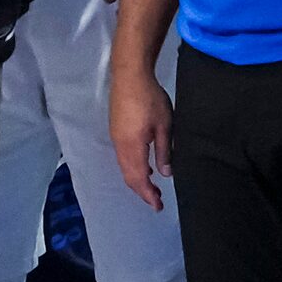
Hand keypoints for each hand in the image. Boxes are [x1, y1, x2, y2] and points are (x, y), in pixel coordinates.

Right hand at [109, 68, 173, 210]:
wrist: (129, 75)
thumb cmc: (150, 99)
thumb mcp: (165, 126)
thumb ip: (164, 151)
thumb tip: (165, 174)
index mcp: (132, 147)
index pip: (138, 178)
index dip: (148, 194)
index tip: (158, 206)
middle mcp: (120, 146)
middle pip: (128, 176)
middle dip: (141, 191)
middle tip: (156, 201)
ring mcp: (116, 138)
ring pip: (124, 167)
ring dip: (137, 179)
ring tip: (151, 186)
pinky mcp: (116, 130)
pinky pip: (123, 157)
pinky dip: (133, 167)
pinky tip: (145, 166)